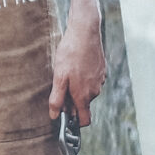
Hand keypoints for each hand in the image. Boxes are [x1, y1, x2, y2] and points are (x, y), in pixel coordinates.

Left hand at [47, 5, 106, 126]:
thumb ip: (57, 98)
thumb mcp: (59, 77)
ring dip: (77, 87)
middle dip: (72, 100)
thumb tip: (54, 115)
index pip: (84, 120)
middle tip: (60, 85)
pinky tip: (76, 65)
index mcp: (84, 95)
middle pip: (83, 105)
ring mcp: (100, 81)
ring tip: (68, 72)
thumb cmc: (70, 54)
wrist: (85, 32)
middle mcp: (95, 91)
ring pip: (87, 92)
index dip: (74, 121)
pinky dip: (83, 77)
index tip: (65, 116)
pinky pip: (91, 81)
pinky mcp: (101, 71)